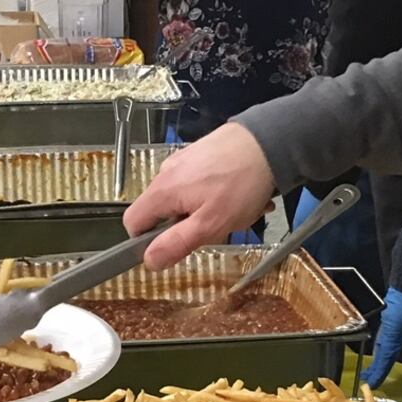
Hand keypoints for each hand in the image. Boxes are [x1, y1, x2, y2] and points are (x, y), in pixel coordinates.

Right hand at [122, 122, 275, 268]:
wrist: (270, 140)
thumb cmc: (241, 183)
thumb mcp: (210, 224)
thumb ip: (176, 244)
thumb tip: (149, 260)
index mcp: (162, 191)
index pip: (132, 222)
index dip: (147, 241)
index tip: (175, 246)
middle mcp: (166, 172)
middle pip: (161, 211)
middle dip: (186, 226)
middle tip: (217, 226)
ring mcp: (183, 160)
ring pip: (183, 198)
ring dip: (206, 210)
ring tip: (235, 210)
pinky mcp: (200, 153)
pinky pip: (199, 183)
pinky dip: (216, 194)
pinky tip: (240, 194)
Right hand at [363, 288, 401, 386]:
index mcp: (392, 331)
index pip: (384, 357)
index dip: (378, 372)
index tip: (369, 385)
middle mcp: (389, 324)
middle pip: (381, 348)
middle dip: (377, 363)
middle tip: (370, 376)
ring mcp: (393, 315)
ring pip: (386, 338)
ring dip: (384, 351)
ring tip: (382, 361)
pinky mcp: (400, 307)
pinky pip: (392, 330)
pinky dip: (391, 339)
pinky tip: (397, 339)